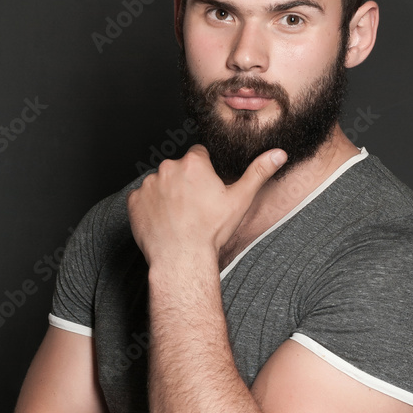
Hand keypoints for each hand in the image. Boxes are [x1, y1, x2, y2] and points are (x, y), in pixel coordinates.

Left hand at [127, 143, 286, 266]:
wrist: (182, 259)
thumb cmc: (210, 232)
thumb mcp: (239, 200)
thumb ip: (258, 172)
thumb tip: (278, 154)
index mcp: (193, 163)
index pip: (199, 155)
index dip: (205, 173)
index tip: (207, 191)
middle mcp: (167, 168)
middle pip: (178, 169)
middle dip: (185, 183)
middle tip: (195, 207)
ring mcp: (148, 184)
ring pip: (160, 183)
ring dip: (167, 194)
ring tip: (179, 217)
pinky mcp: (134, 201)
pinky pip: (142, 199)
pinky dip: (150, 207)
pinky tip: (163, 222)